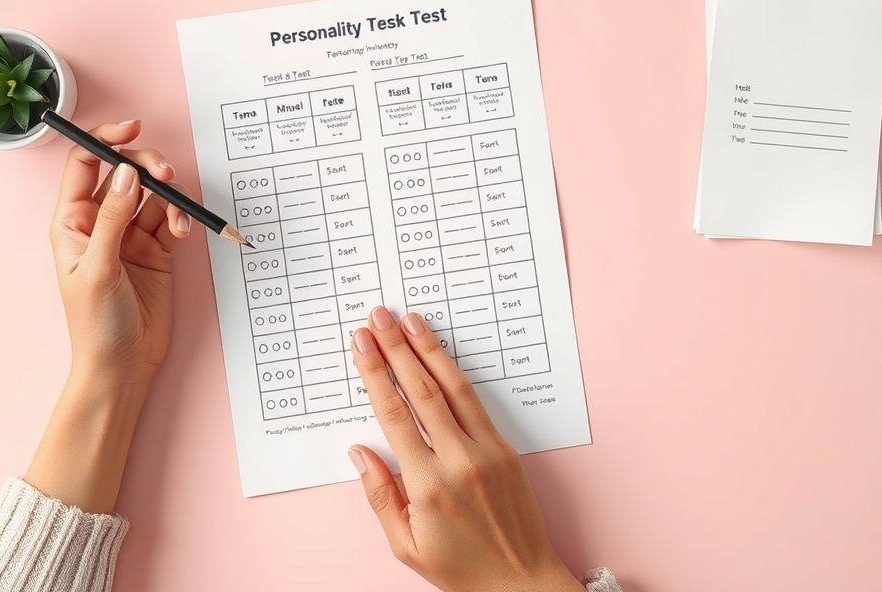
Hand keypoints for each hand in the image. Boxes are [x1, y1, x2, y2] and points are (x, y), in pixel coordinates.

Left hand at [25, 120, 192, 513]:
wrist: (123, 366)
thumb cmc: (95, 325)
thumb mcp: (98, 269)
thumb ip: (113, 218)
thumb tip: (125, 172)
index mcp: (72, 221)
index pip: (85, 163)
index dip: (105, 140)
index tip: (131, 130)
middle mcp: (100, 221)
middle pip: (124, 170)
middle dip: (147, 166)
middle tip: (166, 175)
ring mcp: (130, 234)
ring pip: (152, 193)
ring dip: (169, 196)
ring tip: (178, 217)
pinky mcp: (157, 249)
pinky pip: (171, 218)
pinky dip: (181, 218)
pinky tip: (184, 232)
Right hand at [348, 306, 584, 591]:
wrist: (522, 583)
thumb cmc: (461, 570)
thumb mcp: (406, 545)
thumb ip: (380, 495)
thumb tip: (359, 451)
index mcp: (428, 486)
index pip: (394, 414)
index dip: (375, 373)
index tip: (361, 344)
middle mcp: (459, 461)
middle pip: (421, 390)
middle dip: (396, 347)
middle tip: (378, 315)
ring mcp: (487, 451)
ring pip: (453, 387)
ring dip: (428, 349)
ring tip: (409, 320)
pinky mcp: (506, 450)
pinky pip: (476, 403)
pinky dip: (455, 373)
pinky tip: (440, 354)